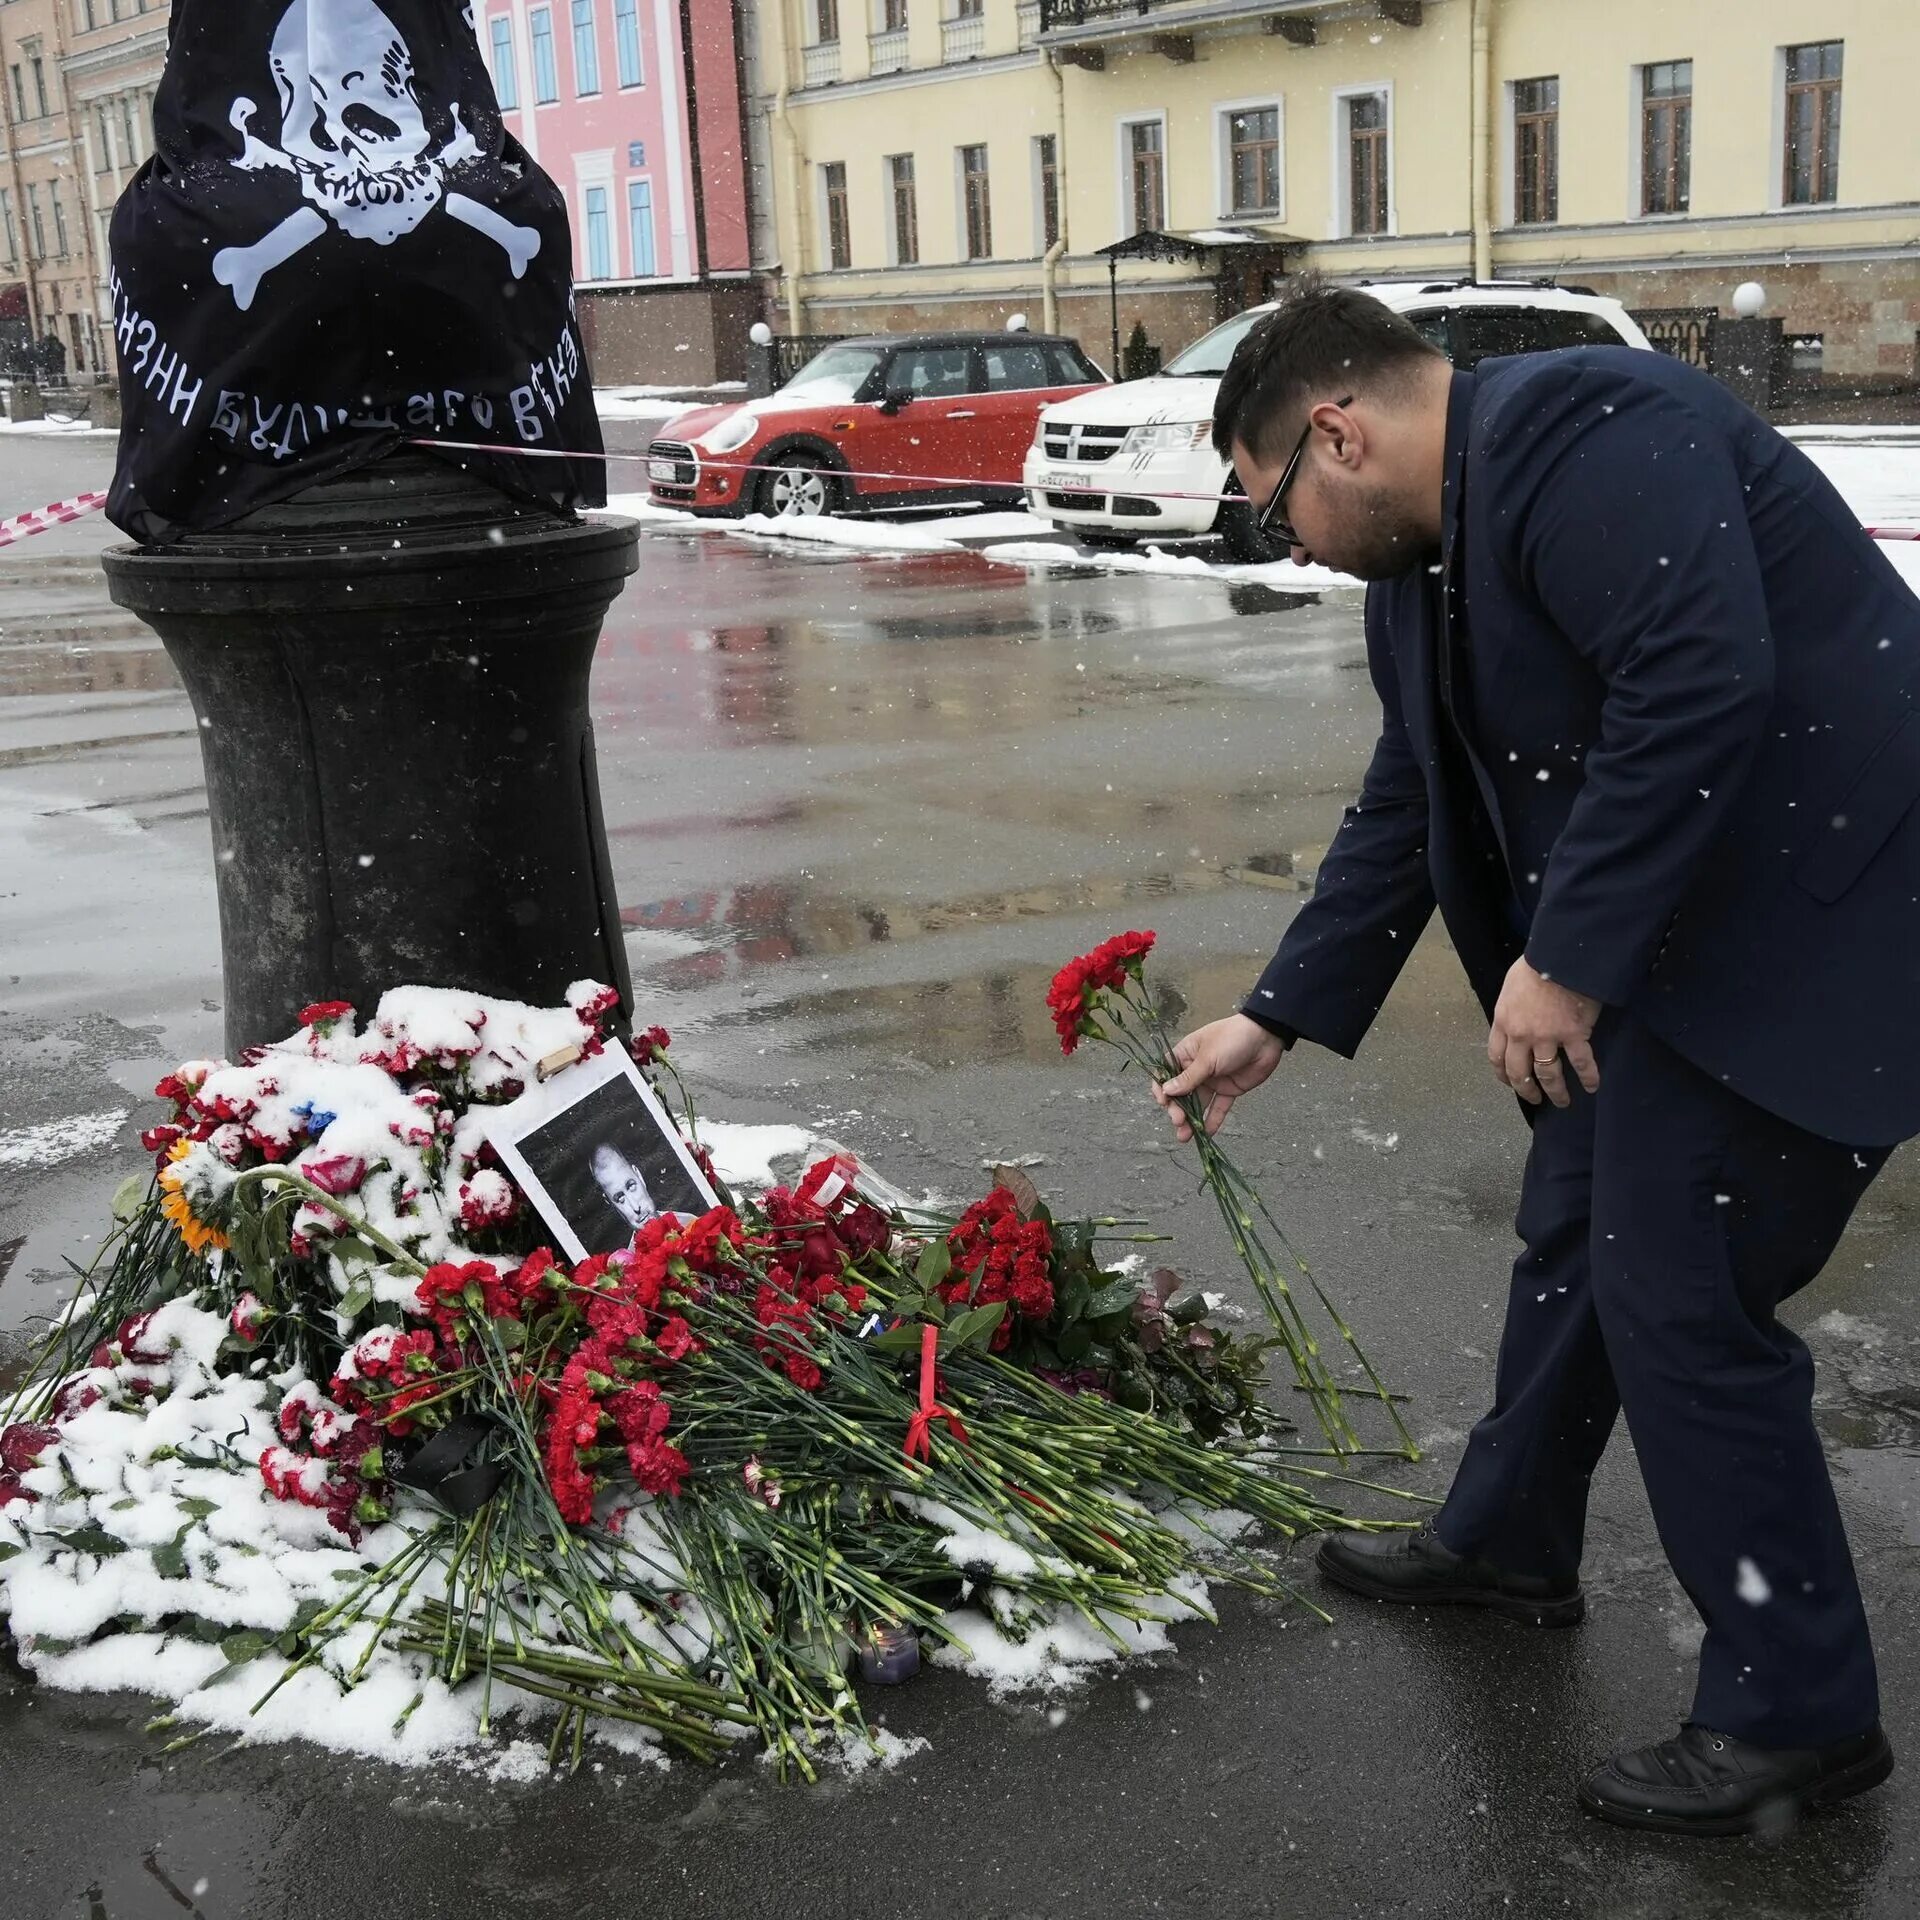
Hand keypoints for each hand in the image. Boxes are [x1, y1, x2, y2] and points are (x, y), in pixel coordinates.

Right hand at [1152, 1014, 1289, 1140]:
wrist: (1266, 1037)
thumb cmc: (1232, 1038)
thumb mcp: (1207, 1057)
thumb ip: (1189, 1078)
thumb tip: (1167, 1091)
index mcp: (1186, 1054)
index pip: (1166, 1073)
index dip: (1162, 1088)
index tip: (1163, 1102)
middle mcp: (1196, 1069)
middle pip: (1181, 1093)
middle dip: (1177, 1108)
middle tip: (1178, 1121)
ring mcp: (1212, 1081)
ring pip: (1198, 1103)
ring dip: (1191, 1120)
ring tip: (1185, 1137)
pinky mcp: (1228, 1090)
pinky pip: (1218, 1107)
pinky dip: (1213, 1120)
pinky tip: (1207, 1134)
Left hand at [1489, 958, 1600, 1107]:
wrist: (1560, 957)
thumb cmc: (1536, 966)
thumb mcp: (1510, 988)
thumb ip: (1511, 1010)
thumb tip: (1516, 1022)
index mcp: (1503, 1021)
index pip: (1496, 1057)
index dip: (1502, 1074)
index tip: (1510, 1082)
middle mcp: (1521, 1035)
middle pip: (1519, 1072)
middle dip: (1527, 1090)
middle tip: (1535, 1100)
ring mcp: (1547, 1037)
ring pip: (1548, 1074)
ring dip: (1556, 1092)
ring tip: (1562, 1101)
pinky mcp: (1574, 1035)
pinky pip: (1581, 1063)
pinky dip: (1588, 1077)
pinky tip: (1592, 1086)